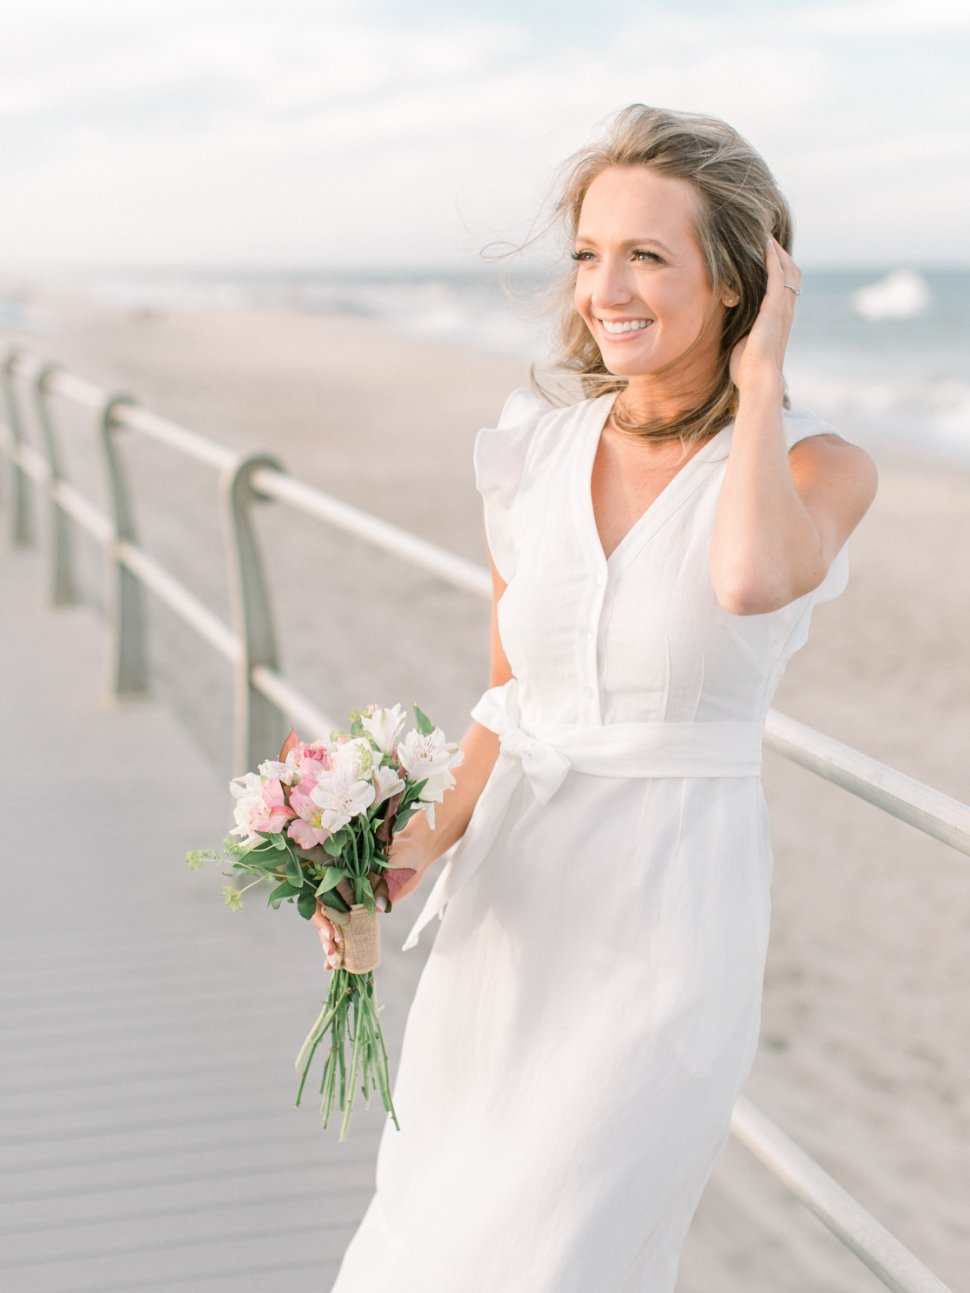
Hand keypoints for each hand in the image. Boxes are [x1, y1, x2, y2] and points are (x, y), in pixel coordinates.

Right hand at [310, 834, 431, 970]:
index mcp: (341, 873)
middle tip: (332, 950)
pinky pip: (350, 930)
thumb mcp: (390, 864)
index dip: (322, 916)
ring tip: (332, 963)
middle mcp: (343, 888)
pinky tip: (336, 965)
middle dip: (325, 934)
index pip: (323, 897)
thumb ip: (381, 885)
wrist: (415, 855)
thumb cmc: (400, 852)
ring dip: (331, 945)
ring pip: (335, 925)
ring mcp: (352, 901)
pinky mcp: (364, 913)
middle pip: (326, 914)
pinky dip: (344, 947)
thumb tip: (377, 908)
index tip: (331, 931)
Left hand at [730, 236, 800, 392]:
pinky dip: (772, 258)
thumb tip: (728, 326)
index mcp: (780, 320)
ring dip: (777, 251)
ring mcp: (782, 309)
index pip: (785, 287)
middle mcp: (786, 312)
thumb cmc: (749, 371)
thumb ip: (742, 331)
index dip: (780, 269)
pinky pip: (776, 276)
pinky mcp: (774, 309)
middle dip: (781, 254)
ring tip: (766, 235)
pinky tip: (766, 245)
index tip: (768, 255)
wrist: (759, 382)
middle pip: (791, 273)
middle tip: (768, 238)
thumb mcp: (744, 344)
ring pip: (787, 270)